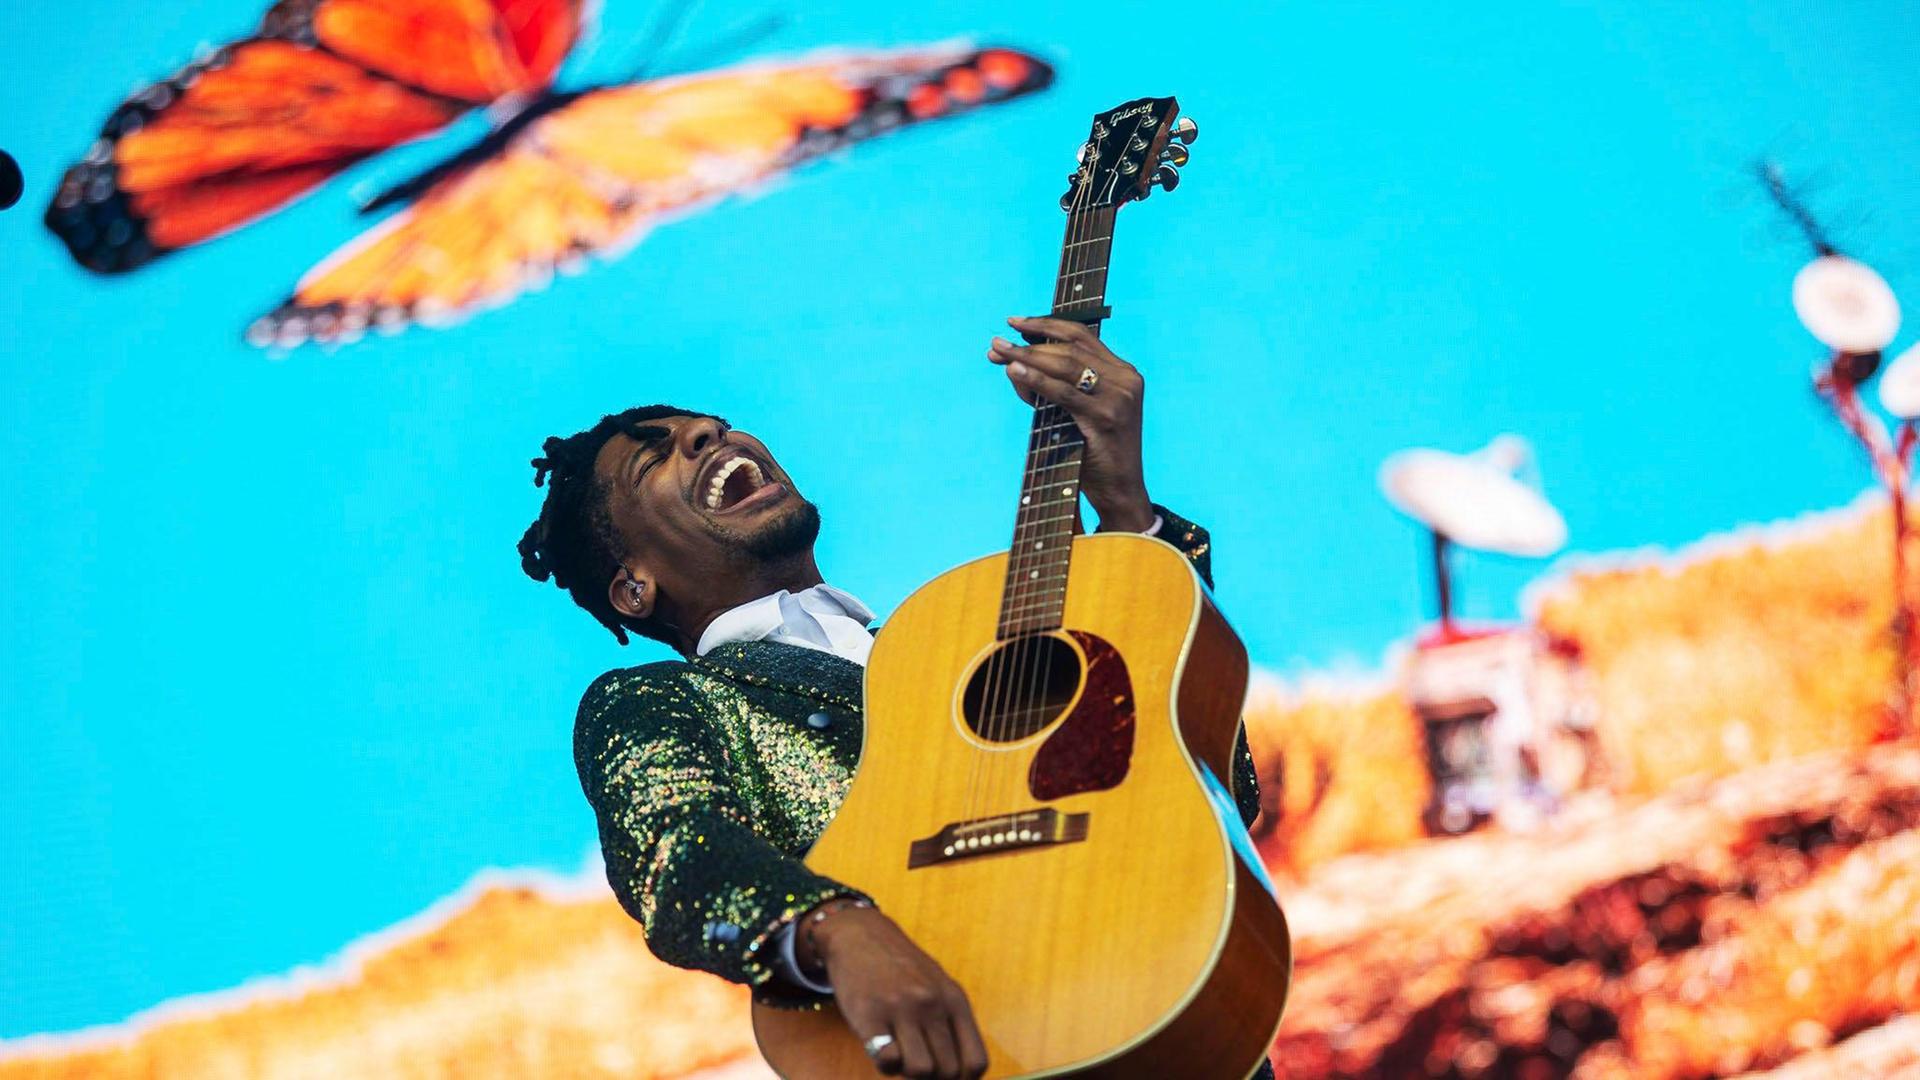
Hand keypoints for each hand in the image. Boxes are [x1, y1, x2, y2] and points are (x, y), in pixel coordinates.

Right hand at [805, 904, 988, 1078]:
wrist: (860, 935)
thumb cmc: (902, 968)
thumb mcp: (939, 986)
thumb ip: (952, 1023)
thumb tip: (963, 1072)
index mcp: (955, 1000)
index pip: (975, 1063)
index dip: (961, 1079)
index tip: (944, 1075)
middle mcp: (932, 1004)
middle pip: (948, 1072)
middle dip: (932, 1077)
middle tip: (916, 1060)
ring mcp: (901, 1009)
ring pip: (921, 1072)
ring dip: (908, 1072)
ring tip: (899, 1053)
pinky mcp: (870, 1014)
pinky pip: (888, 1061)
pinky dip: (886, 1065)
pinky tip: (881, 1046)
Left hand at [988, 316, 1154, 531]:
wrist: (1119, 491)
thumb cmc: (1093, 454)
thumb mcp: (1071, 413)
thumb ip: (1048, 388)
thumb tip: (1010, 364)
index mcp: (1123, 372)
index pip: (1081, 336)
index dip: (1046, 324)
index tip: (1015, 322)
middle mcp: (1125, 379)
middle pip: (1070, 348)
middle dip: (1029, 343)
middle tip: (997, 344)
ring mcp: (1119, 397)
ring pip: (1066, 365)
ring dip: (1028, 356)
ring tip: (999, 352)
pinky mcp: (1106, 417)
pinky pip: (1064, 392)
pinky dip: (1036, 379)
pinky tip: (1014, 371)